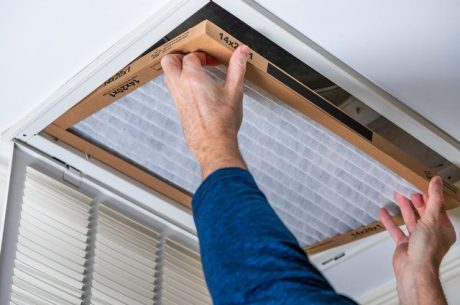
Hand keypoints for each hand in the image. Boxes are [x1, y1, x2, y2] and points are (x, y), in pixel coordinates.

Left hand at [161, 46, 249, 178]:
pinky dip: (180, 84)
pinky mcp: (179, 109)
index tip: (213, 61)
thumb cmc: (223, 122)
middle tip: (195, 60)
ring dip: (178, 70)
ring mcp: (177, 99)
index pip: (191, 56)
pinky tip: (196, 90)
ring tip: (196, 73)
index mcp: (192, 78)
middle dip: (179, 56)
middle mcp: (180, 86)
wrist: (214, 145)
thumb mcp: (234, 91)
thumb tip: (242, 51)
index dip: (203, 55)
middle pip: (169, 61)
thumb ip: (237, 67)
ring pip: (168, 76)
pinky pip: (174, 90)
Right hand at [380, 176, 455, 304]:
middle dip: (416, 202)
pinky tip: (384, 212)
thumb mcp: (432, 219)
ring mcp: (417, 240)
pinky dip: (390, 220)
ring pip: (410, 220)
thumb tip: (437, 182)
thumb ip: (433, 200)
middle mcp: (431, 234)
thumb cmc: (427, 250)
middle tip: (410, 190)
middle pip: (423, 214)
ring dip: (403, 208)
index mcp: (443, 229)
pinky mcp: (404, 244)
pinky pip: (396, 229)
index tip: (424, 186)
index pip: (438, 209)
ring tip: (397, 196)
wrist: (414, 270)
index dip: (431, 197)